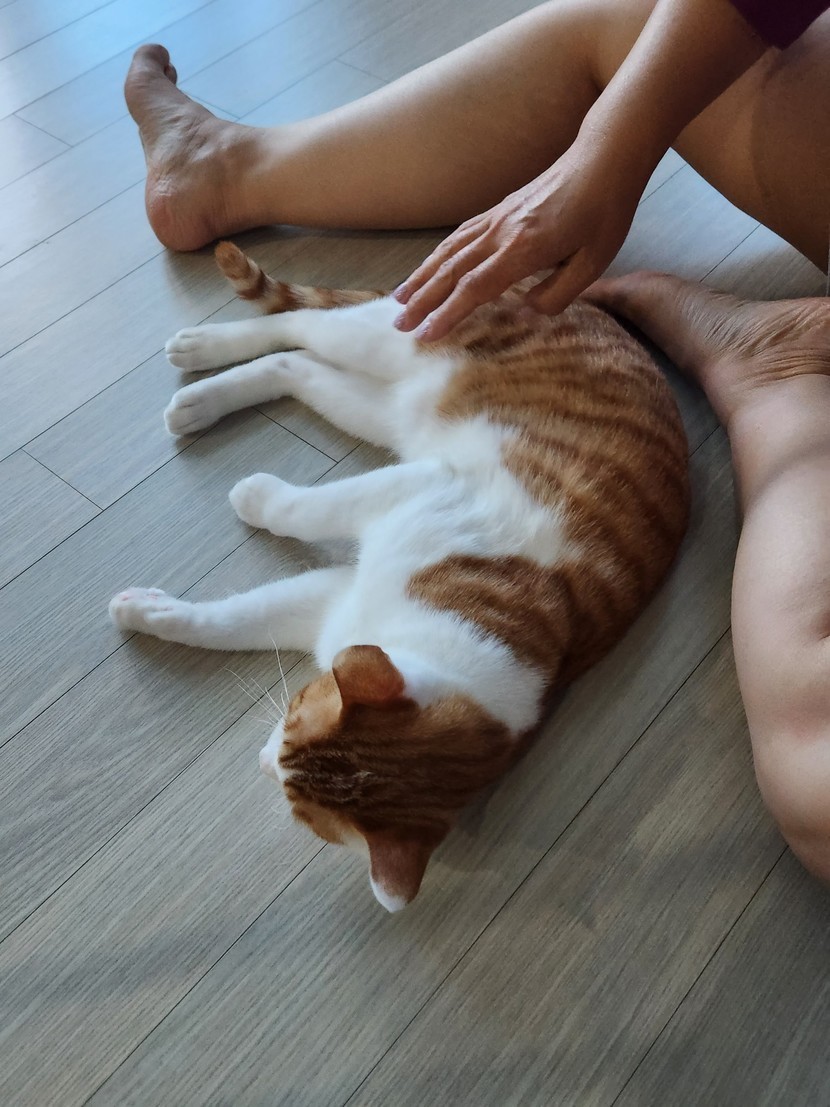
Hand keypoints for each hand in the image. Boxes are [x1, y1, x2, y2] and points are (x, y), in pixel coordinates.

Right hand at [393, 138, 644, 341]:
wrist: (604, 159)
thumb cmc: (605, 213)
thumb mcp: (593, 263)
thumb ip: (557, 294)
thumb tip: (523, 313)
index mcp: (524, 248)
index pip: (476, 287)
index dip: (448, 313)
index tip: (426, 336)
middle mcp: (502, 232)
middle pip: (451, 270)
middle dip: (422, 300)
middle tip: (399, 326)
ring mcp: (497, 217)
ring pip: (448, 251)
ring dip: (421, 277)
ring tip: (399, 300)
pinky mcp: (499, 210)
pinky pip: (458, 236)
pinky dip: (437, 254)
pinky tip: (428, 267)